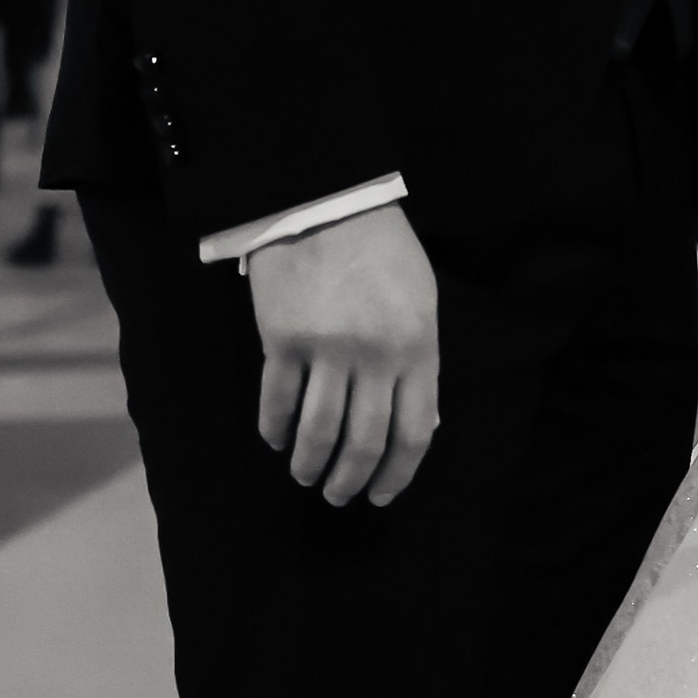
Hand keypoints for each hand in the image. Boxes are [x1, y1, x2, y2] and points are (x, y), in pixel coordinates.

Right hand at [248, 204, 440, 508]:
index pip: (415, 431)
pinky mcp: (282, 341)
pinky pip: (276, 403)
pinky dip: (275, 431)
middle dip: (351, 481)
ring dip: (309, 465)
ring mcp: (327, 349)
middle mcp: (376, 355)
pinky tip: (275, 440)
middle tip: (338, 496)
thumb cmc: (383, 251)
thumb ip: (422, 361)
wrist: (328, 201)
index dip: (399, 474)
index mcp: (419, 346)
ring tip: (305, 476)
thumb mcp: (422, 301)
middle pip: (364, 442)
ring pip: (318, 432)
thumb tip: (422, 424)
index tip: (383, 495)